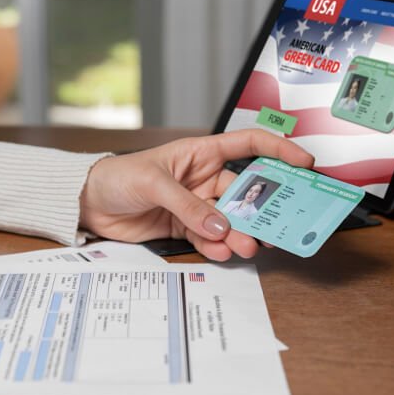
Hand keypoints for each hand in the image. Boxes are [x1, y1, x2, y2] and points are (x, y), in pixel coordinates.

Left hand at [79, 129, 313, 260]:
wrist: (89, 203)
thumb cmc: (117, 176)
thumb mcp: (153, 183)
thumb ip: (187, 205)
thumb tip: (219, 226)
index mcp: (200, 153)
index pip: (248, 144)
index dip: (279, 150)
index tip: (304, 163)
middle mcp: (203, 179)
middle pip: (244, 192)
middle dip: (261, 208)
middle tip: (275, 225)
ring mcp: (195, 205)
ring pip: (229, 220)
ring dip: (240, 233)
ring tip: (246, 246)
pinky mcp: (183, 228)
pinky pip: (209, 238)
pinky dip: (217, 246)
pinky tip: (221, 250)